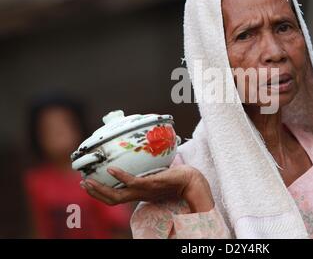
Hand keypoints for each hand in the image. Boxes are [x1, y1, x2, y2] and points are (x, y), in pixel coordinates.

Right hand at [80, 165, 214, 212]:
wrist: (191, 181)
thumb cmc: (176, 176)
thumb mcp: (157, 172)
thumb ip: (148, 167)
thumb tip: (140, 153)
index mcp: (139, 193)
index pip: (116, 197)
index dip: (101, 193)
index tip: (89, 184)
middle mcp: (139, 194)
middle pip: (112, 199)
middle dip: (95, 194)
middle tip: (83, 183)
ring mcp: (144, 191)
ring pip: (117, 195)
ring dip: (101, 189)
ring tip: (88, 181)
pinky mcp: (151, 184)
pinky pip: (132, 182)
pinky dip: (120, 177)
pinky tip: (111, 170)